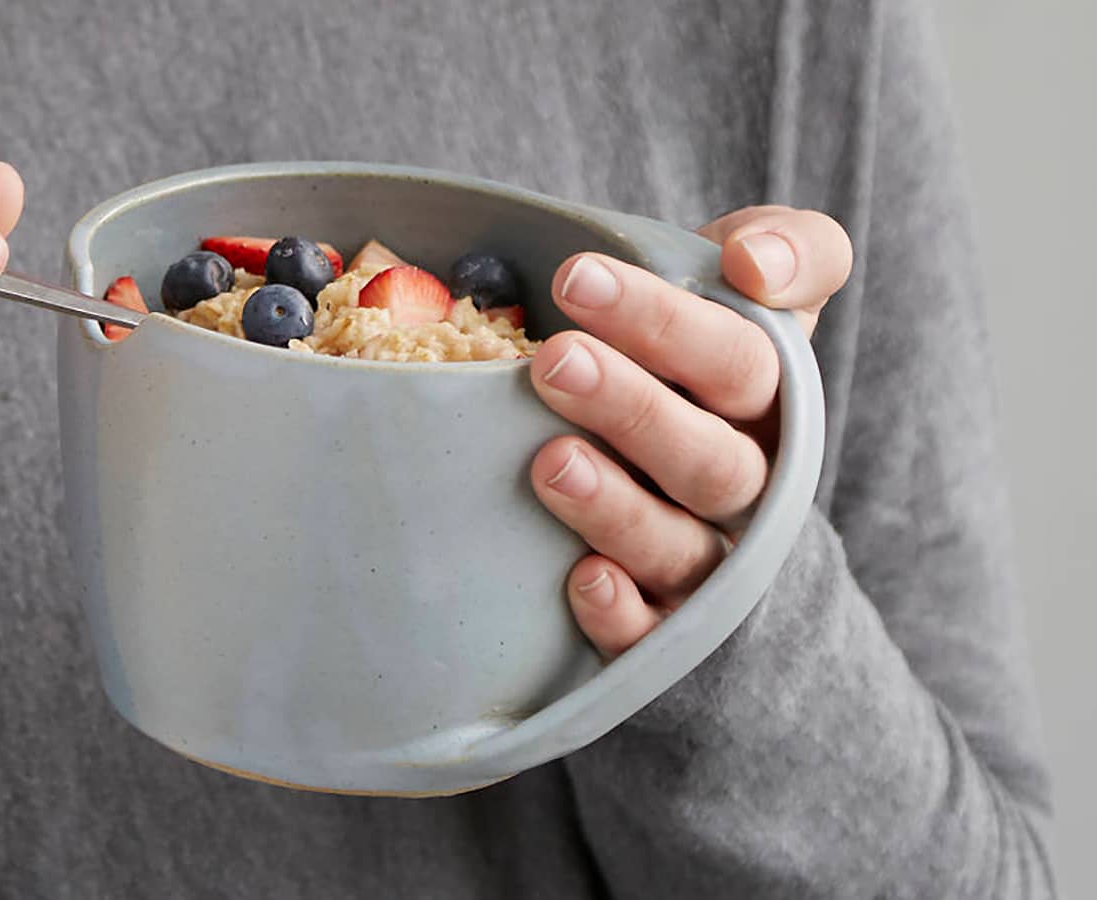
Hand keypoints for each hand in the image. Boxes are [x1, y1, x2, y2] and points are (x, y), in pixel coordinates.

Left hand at [530, 206, 851, 658]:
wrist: (674, 446)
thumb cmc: (699, 359)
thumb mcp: (756, 286)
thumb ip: (794, 250)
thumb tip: (755, 264)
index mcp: (770, 403)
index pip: (736, 361)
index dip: (661, 322)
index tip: (576, 278)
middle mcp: (747, 486)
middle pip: (708, 460)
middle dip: (633, 410)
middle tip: (554, 362)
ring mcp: (706, 562)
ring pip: (677, 548)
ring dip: (617, 509)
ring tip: (550, 461)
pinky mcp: (664, 627)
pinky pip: (650, 636)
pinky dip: (622, 616)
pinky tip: (583, 580)